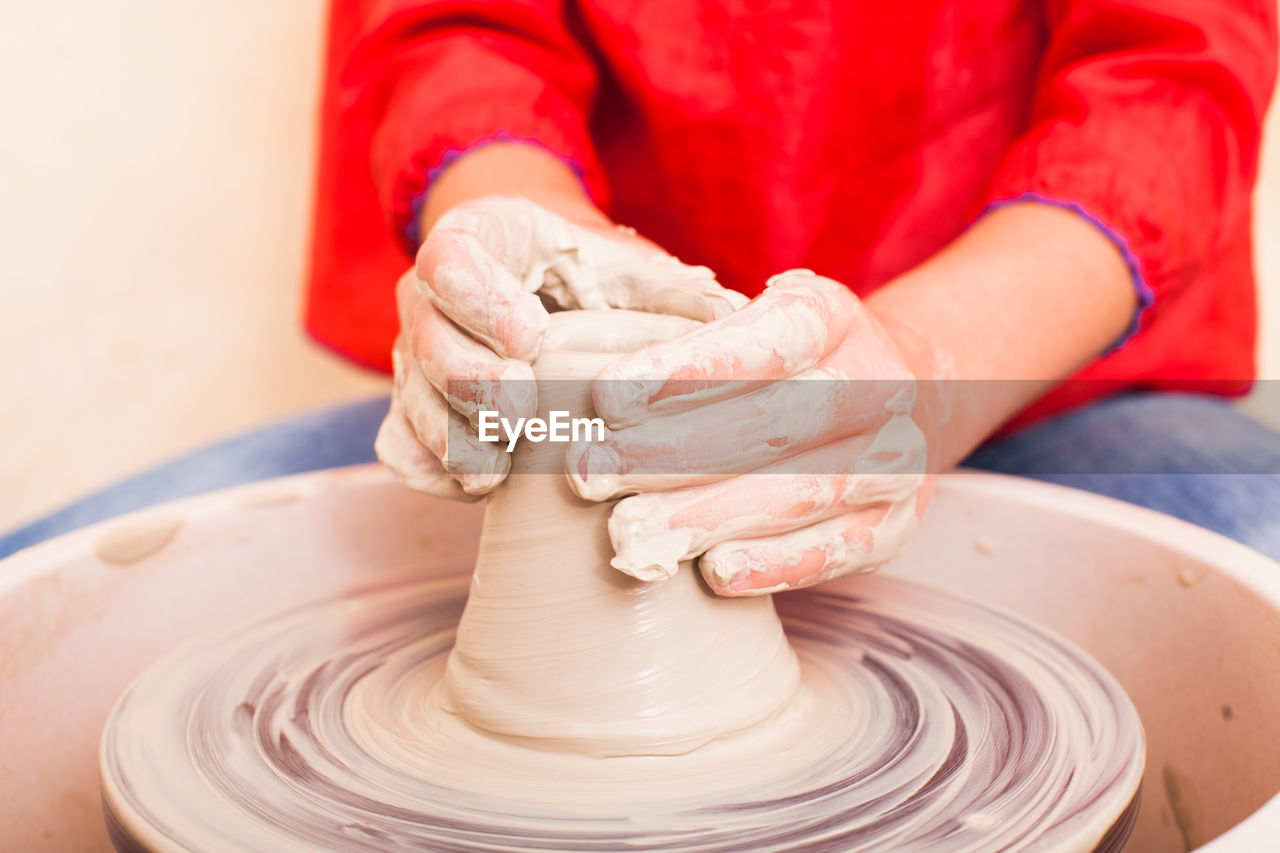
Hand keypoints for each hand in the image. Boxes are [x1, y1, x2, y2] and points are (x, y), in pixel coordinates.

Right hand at [375, 195, 746, 497]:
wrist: (535, 279)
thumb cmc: (583, 269)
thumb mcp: (620, 261)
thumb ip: (665, 284)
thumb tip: (731, 312)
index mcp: (473, 241)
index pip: (452, 262)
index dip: (482, 301)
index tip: (530, 336)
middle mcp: (428, 300)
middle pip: (425, 340)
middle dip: (470, 380)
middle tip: (523, 412)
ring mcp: (416, 357)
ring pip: (411, 400)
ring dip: (452, 437)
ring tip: (496, 471)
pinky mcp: (416, 407)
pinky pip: (401, 445)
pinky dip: (432, 469)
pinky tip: (476, 486)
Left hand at [567, 270, 932, 595]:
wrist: (889, 397)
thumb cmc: (780, 362)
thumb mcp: (744, 323)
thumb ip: (685, 345)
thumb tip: (581, 385)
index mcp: (832, 315)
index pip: (768, 337)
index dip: (688, 368)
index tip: (608, 396)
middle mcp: (878, 383)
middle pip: (777, 420)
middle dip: (672, 451)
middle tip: (590, 474)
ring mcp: (895, 458)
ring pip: (803, 489)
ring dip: (708, 514)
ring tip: (629, 531)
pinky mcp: (895, 525)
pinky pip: (840, 551)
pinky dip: (777, 564)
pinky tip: (714, 572)